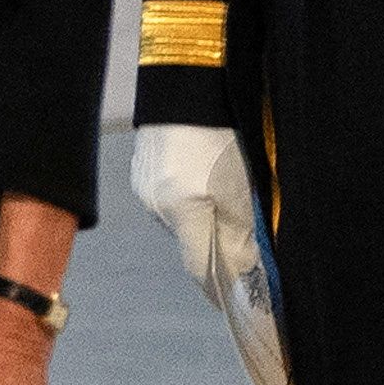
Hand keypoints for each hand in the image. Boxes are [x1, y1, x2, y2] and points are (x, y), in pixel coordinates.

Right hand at [134, 121, 257, 300]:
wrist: (186, 78)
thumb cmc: (221, 131)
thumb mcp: (240, 184)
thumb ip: (239, 231)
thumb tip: (241, 267)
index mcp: (183, 212)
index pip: (199, 268)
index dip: (217, 289)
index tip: (233, 305)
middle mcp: (157, 207)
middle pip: (190, 243)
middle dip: (213, 248)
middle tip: (241, 246)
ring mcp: (145, 187)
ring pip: (179, 218)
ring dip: (200, 218)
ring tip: (224, 201)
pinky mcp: (142, 168)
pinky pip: (168, 196)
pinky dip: (188, 197)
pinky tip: (202, 177)